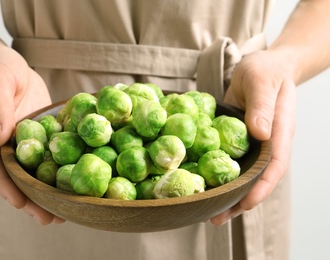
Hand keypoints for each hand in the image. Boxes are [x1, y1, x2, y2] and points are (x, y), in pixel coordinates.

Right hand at [0, 45, 63, 224]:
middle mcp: (7, 143)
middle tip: (50, 219)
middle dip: (33, 199)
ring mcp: (26, 140)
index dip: (7, 187)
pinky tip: (77, 179)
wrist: (8, 62)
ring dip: (49, 190)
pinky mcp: (42, 133)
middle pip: (18, 177)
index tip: (21, 204)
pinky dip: (61, 168)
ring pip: (36, 170)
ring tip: (67, 211)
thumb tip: (0, 138)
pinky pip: (52, 153)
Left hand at [210, 50, 296, 224]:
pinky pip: (230, 161)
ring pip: (243, 174)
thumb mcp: (261, 82)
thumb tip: (260, 133)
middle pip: (257, 179)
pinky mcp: (238, 140)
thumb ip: (261, 106)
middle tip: (215, 218)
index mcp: (279, 132)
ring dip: (227, 193)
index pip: (274, 166)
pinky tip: (203, 184)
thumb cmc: (266, 70)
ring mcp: (253, 144)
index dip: (261, 187)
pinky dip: (219, 175)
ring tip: (207, 211)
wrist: (262, 66)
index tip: (244, 203)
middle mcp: (268, 143)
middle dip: (239, 201)